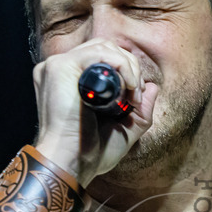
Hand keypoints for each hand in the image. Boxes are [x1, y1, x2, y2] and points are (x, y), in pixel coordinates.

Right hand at [32, 38, 158, 185]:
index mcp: (71, 81)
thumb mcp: (125, 130)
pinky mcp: (59, 67)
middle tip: (137, 94)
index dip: (127, 71)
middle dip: (130, 67)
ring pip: (104, 47)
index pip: (104, 58)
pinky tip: (128, 85)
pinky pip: (97, 52)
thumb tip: (152, 88)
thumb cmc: (92, 153)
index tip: (136, 97)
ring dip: (128, 66)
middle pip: (105, 47)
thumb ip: (140, 110)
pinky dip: (120, 65)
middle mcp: (62, 70)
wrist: (73, 165)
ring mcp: (58, 67)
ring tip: (133, 91)